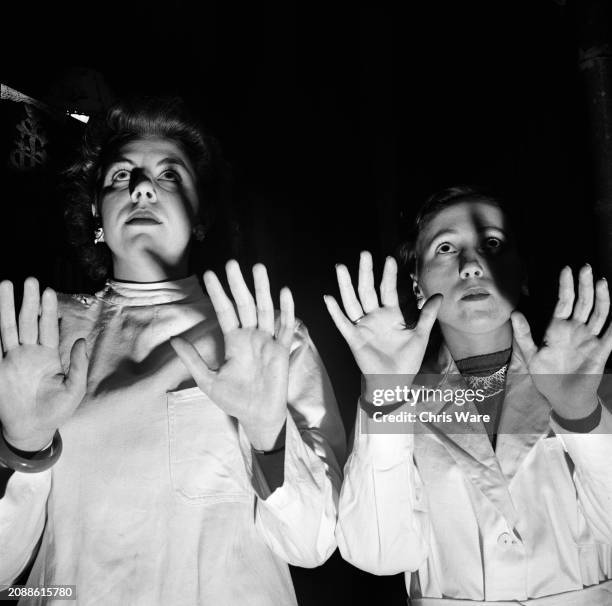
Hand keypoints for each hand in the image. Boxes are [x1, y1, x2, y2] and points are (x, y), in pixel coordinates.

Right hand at [0, 278, 87, 451]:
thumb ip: (78, 365)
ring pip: (9, 328)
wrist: (33, 430)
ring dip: (7, 308)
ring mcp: (12, 360)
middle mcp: (29, 353)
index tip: (48, 290)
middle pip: (28, 321)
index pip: (48, 327)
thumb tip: (80, 340)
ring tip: (5, 285)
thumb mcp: (74, 388)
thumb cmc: (56, 410)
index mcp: (48, 356)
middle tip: (29, 280)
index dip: (48, 310)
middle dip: (28, 301)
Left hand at [170, 261, 294, 450]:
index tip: (209, 274)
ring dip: (262, 289)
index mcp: (233, 340)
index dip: (217, 293)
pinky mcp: (281, 350)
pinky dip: (286, 309)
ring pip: (265, 309)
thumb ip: (192, 359)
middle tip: (232, 262)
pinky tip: (284, 292)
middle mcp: (251, 335)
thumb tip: (173, 340)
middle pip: (244, 304)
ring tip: (259, 268)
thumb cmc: (233, 399)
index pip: (224, 311)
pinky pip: (284, 327)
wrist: (256, 416)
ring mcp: (267, 341)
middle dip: (238, 284)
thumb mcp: (208, 380)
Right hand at [323, 252, 441, 400]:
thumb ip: (427, 315)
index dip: (388, 275)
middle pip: (367, 290)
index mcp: (390, 314)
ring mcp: (362, 326)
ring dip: (345, 285)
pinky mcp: (354, 339)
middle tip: (364, 254)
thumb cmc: (407, 360)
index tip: (389, 259)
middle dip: (365, 272)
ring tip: (340, 268)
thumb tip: (439, 295)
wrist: (395, 382)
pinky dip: (335, 312)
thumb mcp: (420, 335)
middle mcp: (374, 316)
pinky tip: (328, 298)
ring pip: (352, 301)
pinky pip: (343, 323)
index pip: (387, 290)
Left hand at [511, 265, 611, 418]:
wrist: (563, 398)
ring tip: (601, 282)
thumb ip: (523, 334)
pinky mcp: (600, 351)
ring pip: (598, 313)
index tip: (566, 270)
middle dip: (584, 286)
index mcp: (558, 328)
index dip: (566, 286)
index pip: (564, 302)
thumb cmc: (546, 375)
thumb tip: (514, 313)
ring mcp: (589, 339)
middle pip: (583, 303)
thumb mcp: (530, 355)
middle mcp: (576, 330)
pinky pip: (611, 334)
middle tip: (585, 268)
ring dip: (601, 298)